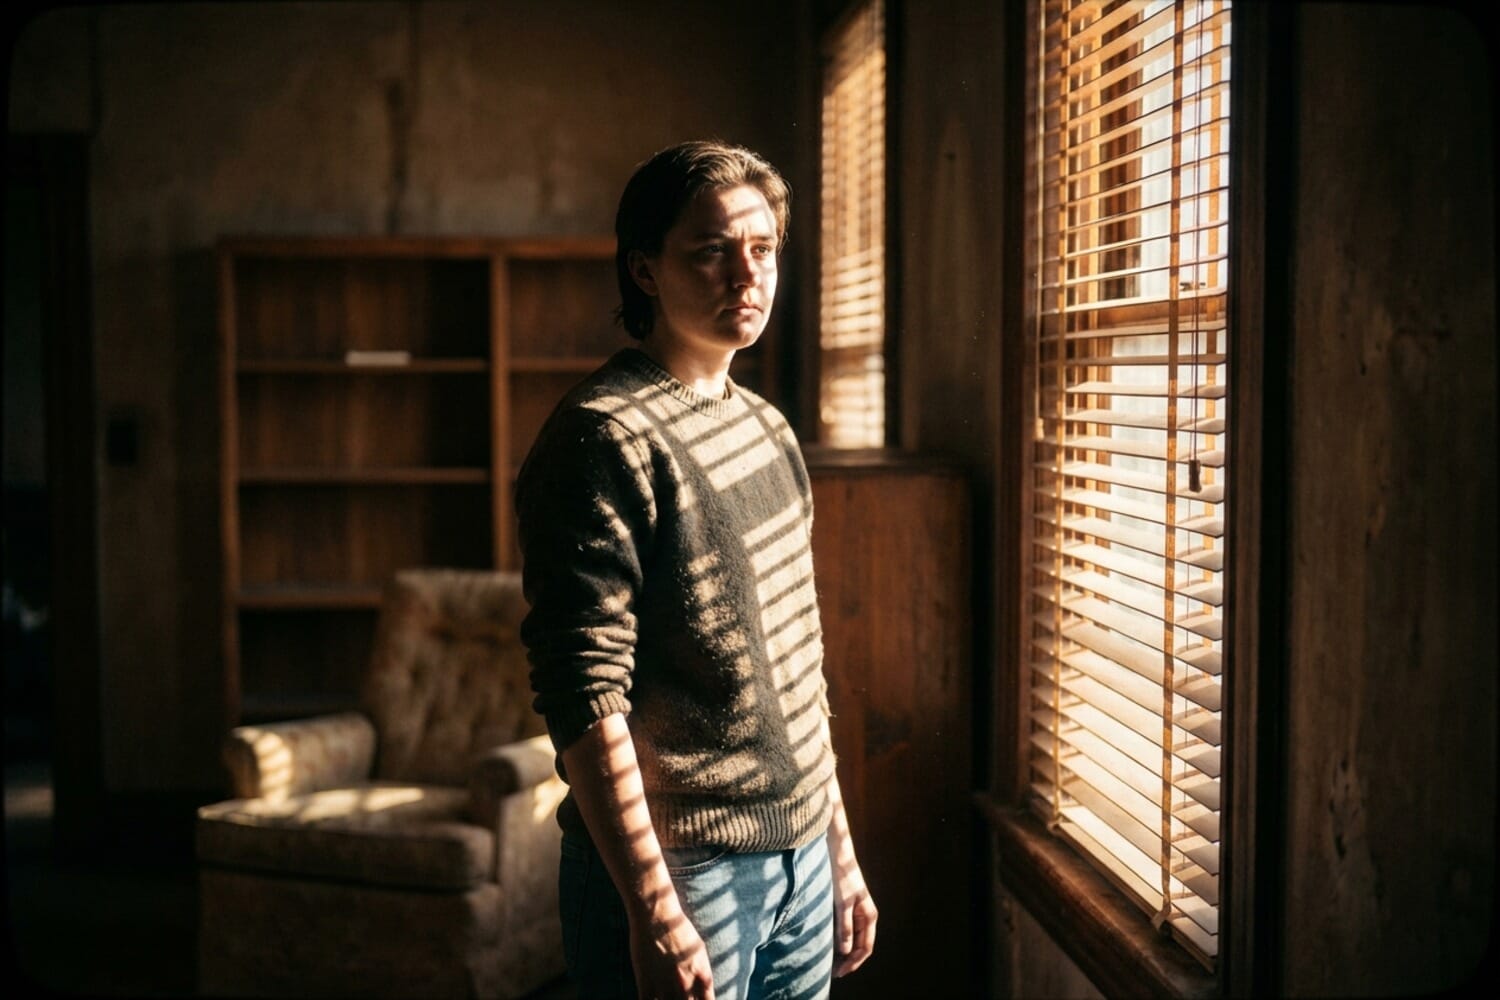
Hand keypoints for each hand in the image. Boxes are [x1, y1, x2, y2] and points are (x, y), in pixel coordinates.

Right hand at [629, 903, 714, 999]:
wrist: (656, 914)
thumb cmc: (678, 928)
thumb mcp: (698, 950)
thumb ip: (701, 974)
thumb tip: (703, 991)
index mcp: (702, 975)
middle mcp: (686, 983)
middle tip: (679, 997)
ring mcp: (666, 985)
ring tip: (666, 996)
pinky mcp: (646, 983)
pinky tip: (651, 999)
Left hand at [829, 839, 877, 976]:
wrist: (837, 853)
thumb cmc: (841, 875)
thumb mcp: (841, 903)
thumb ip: (844, 927)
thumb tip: (845, 951)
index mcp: (869, 916)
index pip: (865, 948)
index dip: (853, 963)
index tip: (839, 972)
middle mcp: (865, 916)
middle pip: (859, 945)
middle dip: (847, 960)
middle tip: (831, 972)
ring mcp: (856, 911)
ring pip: (851, 938)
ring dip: (842, 951)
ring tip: (828, 962)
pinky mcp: (846, 906)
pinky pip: (844, 929)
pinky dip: (837, 939)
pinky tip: (827, 944)